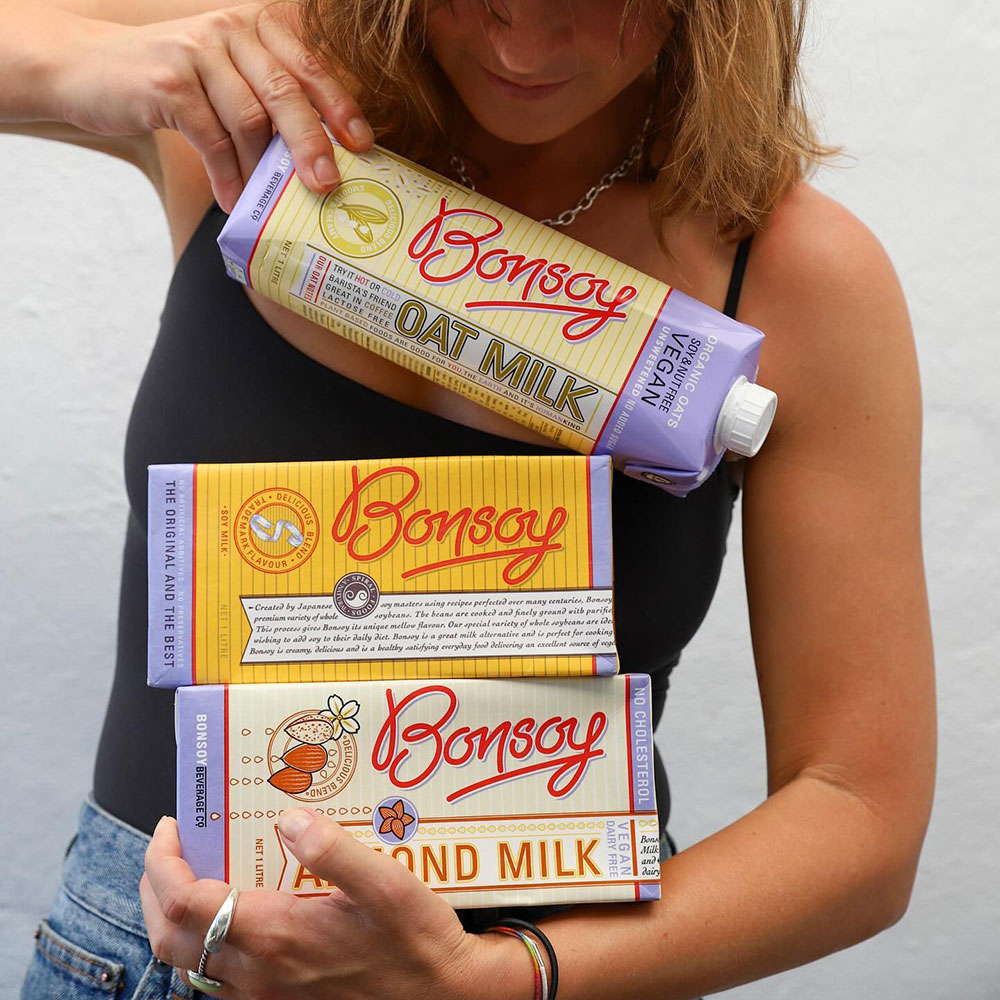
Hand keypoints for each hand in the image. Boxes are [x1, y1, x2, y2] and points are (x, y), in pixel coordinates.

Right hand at [56, 2, 370, 211]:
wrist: (86, 69)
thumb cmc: (172, 85)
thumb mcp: (225, 79)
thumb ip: (266, 103)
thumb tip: (317, 164)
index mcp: (255, 27)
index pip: (308, 67)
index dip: (340, 107)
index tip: (363, 145)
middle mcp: (230, 31)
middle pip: (285, 93)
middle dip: (312, 144)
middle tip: (327, 185)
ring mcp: (197, 52)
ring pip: (249, 121)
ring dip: (261, 171)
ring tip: (265, 203)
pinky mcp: (167, 82)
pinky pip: (211, 138)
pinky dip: (227, 175)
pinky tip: (232, 200)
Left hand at [140, 809, 518, 999]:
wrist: (441, 997)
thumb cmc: (415, 940)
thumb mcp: (387, 885)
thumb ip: (333, 849)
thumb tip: (286, 818)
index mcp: (276, 935)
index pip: (185, 901)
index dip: (163, 862)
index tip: (171, 825)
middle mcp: (257, 971)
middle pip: (167, 936)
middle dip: (154, 887)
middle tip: (171, 846)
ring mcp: (263, 995)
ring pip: (184, 963)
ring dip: (172, 917)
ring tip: (192, 873)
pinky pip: (212, 980)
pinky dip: (199, 943)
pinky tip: (229, 916)